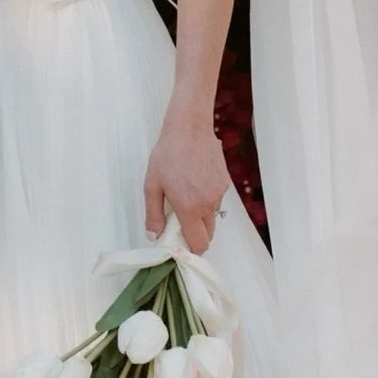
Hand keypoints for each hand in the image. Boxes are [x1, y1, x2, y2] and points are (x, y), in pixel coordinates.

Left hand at [143, 112, 229, 254]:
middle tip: (179, 220)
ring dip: (201, 215)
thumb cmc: (168, 154)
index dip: (191, 249)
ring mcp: (219, 193)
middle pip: (208, 234)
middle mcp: (208, 204)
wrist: (189, 128)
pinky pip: (217, 200)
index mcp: (190, 208)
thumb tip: (154, 235)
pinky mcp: (225, 182)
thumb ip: (153, 214)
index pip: (199, 244)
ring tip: (185, 195)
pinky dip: (207, 199)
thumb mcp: (152, 185)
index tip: (180, 243)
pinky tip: (195, 182)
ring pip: (212, 216)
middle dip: (195, 234)